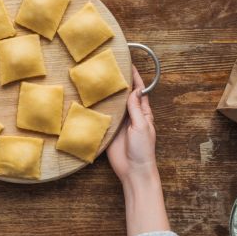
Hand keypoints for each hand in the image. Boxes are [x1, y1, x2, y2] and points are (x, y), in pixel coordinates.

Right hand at [107, 65, 156, 185]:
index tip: (128, 65)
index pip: (139, 91)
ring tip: (99, 81)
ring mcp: (119, 123)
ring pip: (114, 104)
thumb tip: (134, 91)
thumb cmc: (143, 149)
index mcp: (143, 113)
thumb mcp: (142, 126)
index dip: (135, 78)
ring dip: (108, 95)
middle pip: (125, 95)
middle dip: (119, 83)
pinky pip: (104, 116)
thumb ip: (136, 109)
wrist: (133, 170)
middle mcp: (131, 115)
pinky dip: (99, 108)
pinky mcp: (109, 130)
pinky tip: (92, 99)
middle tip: (109, 69)